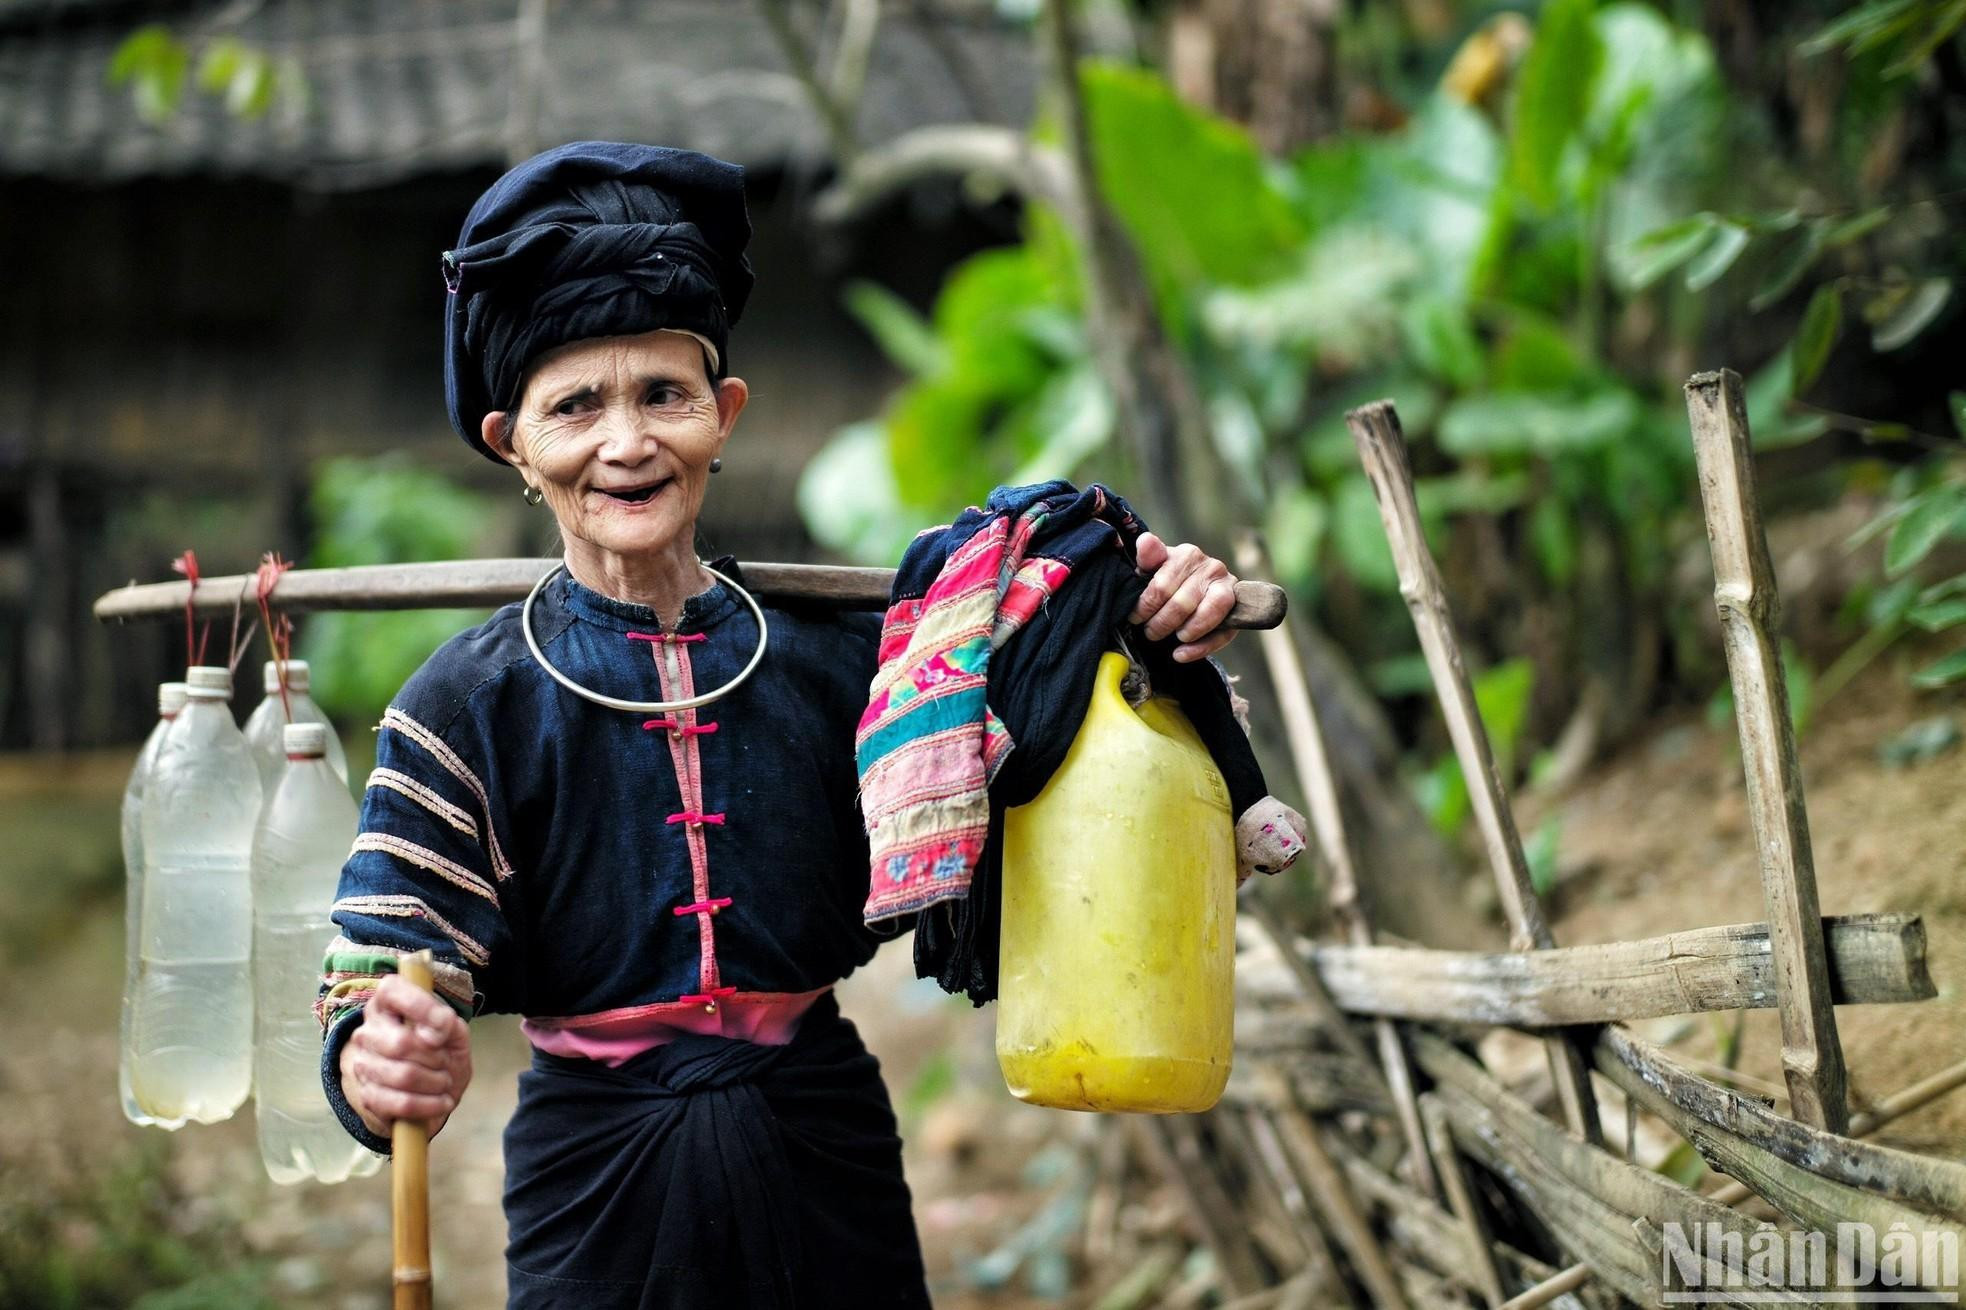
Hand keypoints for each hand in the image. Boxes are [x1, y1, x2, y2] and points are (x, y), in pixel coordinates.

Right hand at [339, 974, 472, 1139]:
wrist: (429, 1092)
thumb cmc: (440, 1052)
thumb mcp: (454, 1032)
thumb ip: (447, 1024)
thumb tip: (432, 1033)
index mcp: (386, 1003)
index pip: (392, 992)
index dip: (421, 1008)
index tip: (445, 1026)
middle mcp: (367, 1031)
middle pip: (401, 1043)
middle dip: (436, 1057)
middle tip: (446, 1061)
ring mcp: (363, 1065)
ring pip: (404, 1075)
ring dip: (436, 1082)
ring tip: (444, 1081)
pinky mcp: (368, 1097)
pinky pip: (402, 1103)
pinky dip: (430, 1105)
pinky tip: (441, 1101)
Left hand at [1128, 531, 1239, 662]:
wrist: (1190, 588)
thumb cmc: (1166, 578)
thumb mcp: (1152, 566)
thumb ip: (1148, 556)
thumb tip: (1146, 542)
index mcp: (1188, 555)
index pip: (1163, 585)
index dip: (1145, 606)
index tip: (1135, 617)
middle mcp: (1212, 568)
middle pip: (1182, 603)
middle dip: (1161, 623)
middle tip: (1150, 632)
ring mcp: (1227, 589)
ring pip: (1207, 615)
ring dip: (1185, 632)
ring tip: (1170, 639)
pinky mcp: (1236, 612)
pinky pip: (1222, 634)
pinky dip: (1200, 648)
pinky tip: (1180, 654)